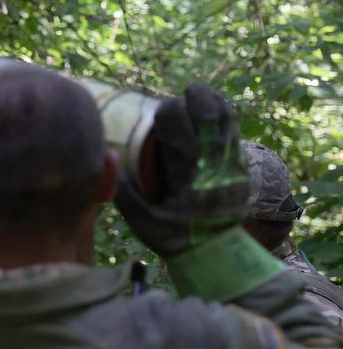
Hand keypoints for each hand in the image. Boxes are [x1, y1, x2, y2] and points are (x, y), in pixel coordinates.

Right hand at [114, 83, 247, 257]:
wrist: (219, 254)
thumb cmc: (175, 238)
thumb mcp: (142, 222)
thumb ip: (123, 192)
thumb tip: (107, 159)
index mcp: (188, 173)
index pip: (181, 128)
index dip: (167, 111)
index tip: (157, 113)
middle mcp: (214, 163)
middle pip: (210, 115)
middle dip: (196, 97)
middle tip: (184, 94)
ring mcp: (232, 164)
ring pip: (228, 120)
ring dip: (213, 102)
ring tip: (198, 95)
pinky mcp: (242, 167)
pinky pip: (235, 131)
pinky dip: (224, 116)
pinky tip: (211, 112)